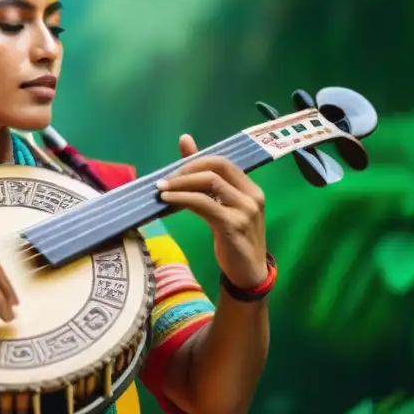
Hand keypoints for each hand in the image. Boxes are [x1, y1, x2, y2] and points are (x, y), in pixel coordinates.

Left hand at [156, 134, 268, 288]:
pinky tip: (168, 201)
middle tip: (165, 180)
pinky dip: (183, 199)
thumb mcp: (221, 206)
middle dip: (187, 170)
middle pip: (216, 168)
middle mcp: (252, 196)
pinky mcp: (232, 226)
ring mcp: (245, 211)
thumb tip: (185, 140)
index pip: (222, 162)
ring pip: (209, 183)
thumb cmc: (234, 239)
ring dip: (181, 183)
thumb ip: (205, 179)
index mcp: (251, 188)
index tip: (174, 171)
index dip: (196, 161)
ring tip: (161, 190)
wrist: (248, 273)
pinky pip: (204, 204)